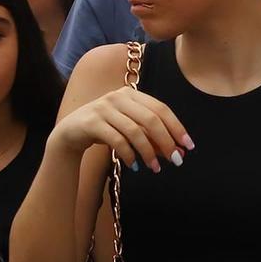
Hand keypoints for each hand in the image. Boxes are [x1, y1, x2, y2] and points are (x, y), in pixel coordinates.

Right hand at [51, 86, 190, 172]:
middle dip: (166, 141)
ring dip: (148, 152)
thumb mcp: (130, 129)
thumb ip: (152, 136)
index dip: (176, 127)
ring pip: (134, 131)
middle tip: (175, 160)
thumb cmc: (106, 129)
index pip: (161, 108)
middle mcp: (117, 97)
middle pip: (150, 119)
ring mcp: (103, 108)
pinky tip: (134, 165)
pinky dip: (129, 154)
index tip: (188, 146)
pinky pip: (117, 140)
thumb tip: (180, 151)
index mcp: (130, 94)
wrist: (71, 131)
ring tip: (155, 167)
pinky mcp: (92, 122)